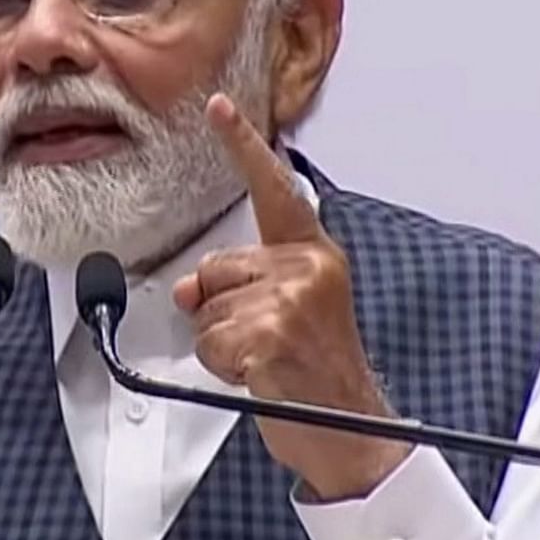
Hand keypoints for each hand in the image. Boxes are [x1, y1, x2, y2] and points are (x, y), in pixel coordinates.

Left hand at [172, 93, 408, 499]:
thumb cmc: (317, 375)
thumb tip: (185, 288)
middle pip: (214, 268)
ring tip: (267, 361)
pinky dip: (222, 366)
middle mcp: (307, 268)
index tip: (217, 106)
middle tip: (265, 343)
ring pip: (206, 310)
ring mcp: (291, 300)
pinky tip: (261, 376)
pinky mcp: (272, 334)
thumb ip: (239, 287)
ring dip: (221, 344)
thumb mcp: (285, 316)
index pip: (273, 191)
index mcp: (314, 256)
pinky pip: (209, 341)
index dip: (243, 145)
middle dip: (220, 310)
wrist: (353, 432)